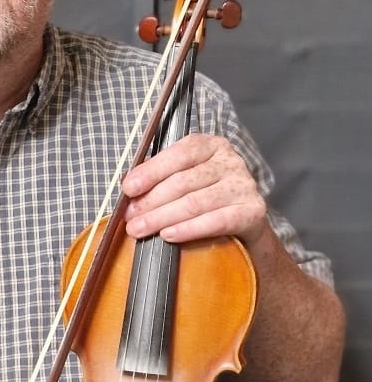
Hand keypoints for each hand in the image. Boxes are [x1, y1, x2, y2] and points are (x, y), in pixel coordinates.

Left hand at [120, 134, 267, 245]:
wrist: (246, 219)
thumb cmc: (207, 194)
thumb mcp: (185, 177)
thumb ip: (160, 178)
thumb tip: (129, 189)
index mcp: (210, 145)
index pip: (178, 155)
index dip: (150, 171)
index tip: (128, 188)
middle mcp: (229, 161)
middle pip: (183, 182)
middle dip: (151, 201)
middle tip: (130, 218)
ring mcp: (243, 185)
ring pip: (195, 202)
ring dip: (162, 218)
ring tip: (140, 229)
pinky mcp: (253, 210)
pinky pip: (216, 221)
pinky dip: (189, 230)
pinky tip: (168, 235)